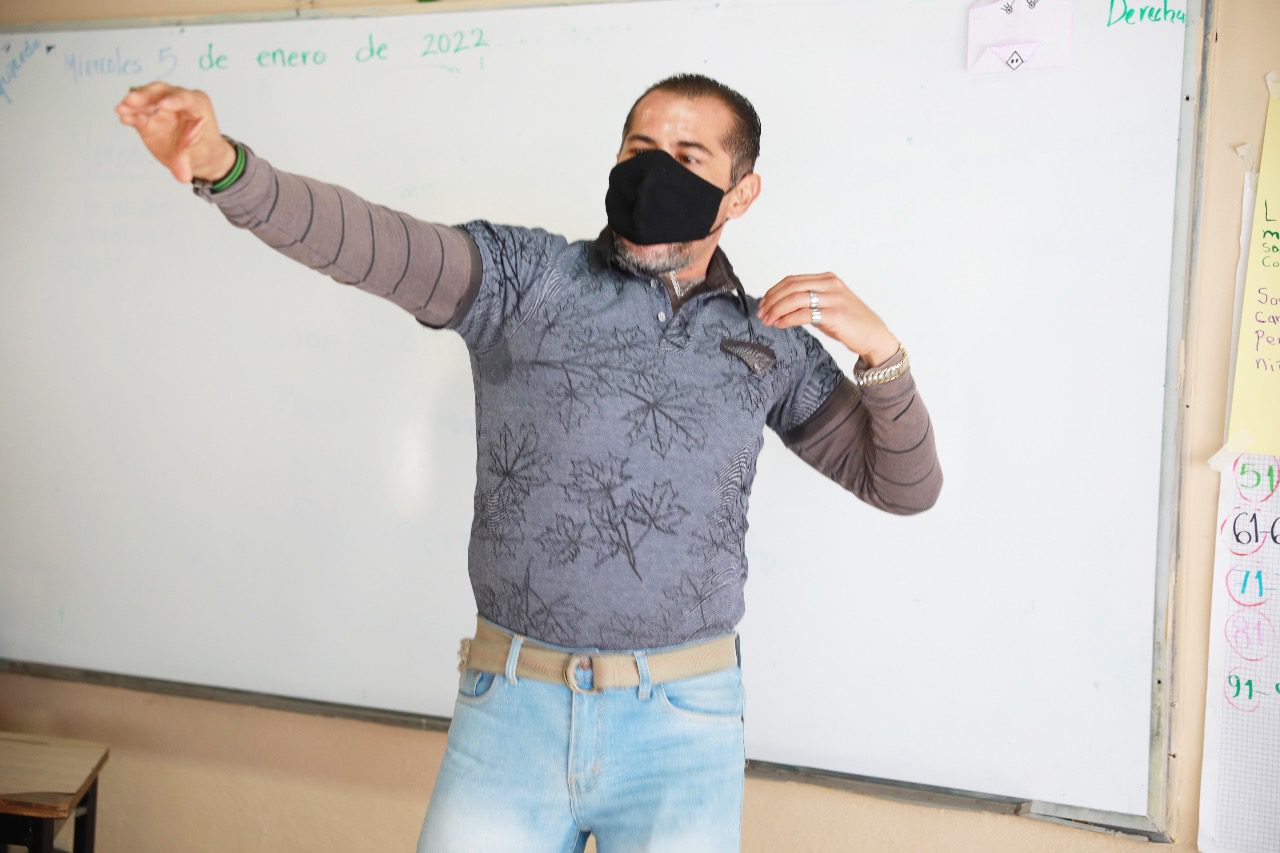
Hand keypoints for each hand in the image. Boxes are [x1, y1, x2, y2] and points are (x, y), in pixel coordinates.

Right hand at [114, 82, 235, 183]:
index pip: (185, 98)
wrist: (198, 155)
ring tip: (121, 109)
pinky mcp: (148, 117)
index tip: (163, 105)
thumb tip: (182, 176)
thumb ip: (187, 161)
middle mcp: (178, 101)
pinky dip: (130, 114)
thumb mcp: (199, 155)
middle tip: (132, 100)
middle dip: (146, 95)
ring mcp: (161, 107)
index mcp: (197, 104)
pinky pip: (138, 114)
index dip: (174, 100)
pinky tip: (123, 118)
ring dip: (132, 104)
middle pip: (161, 92)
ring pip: (146, 99)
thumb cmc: (203, 149)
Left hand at [756, 272, 899, 366]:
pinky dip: (787, 319)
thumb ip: (808, 301)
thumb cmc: (850, 323)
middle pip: (791, 287)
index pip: (792, 280)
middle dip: (771, 300)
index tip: (763, 303)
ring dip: (776, 310)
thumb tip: (780, 306)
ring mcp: (833, 298)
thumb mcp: (828, 305)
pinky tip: (780, 325)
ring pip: (795, 299)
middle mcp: (830, 285)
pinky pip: (804, 314)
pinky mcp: (835, 314)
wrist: (874, 336)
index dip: (774, 291)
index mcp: (827, 279)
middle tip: (761, 313)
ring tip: (767, 320)